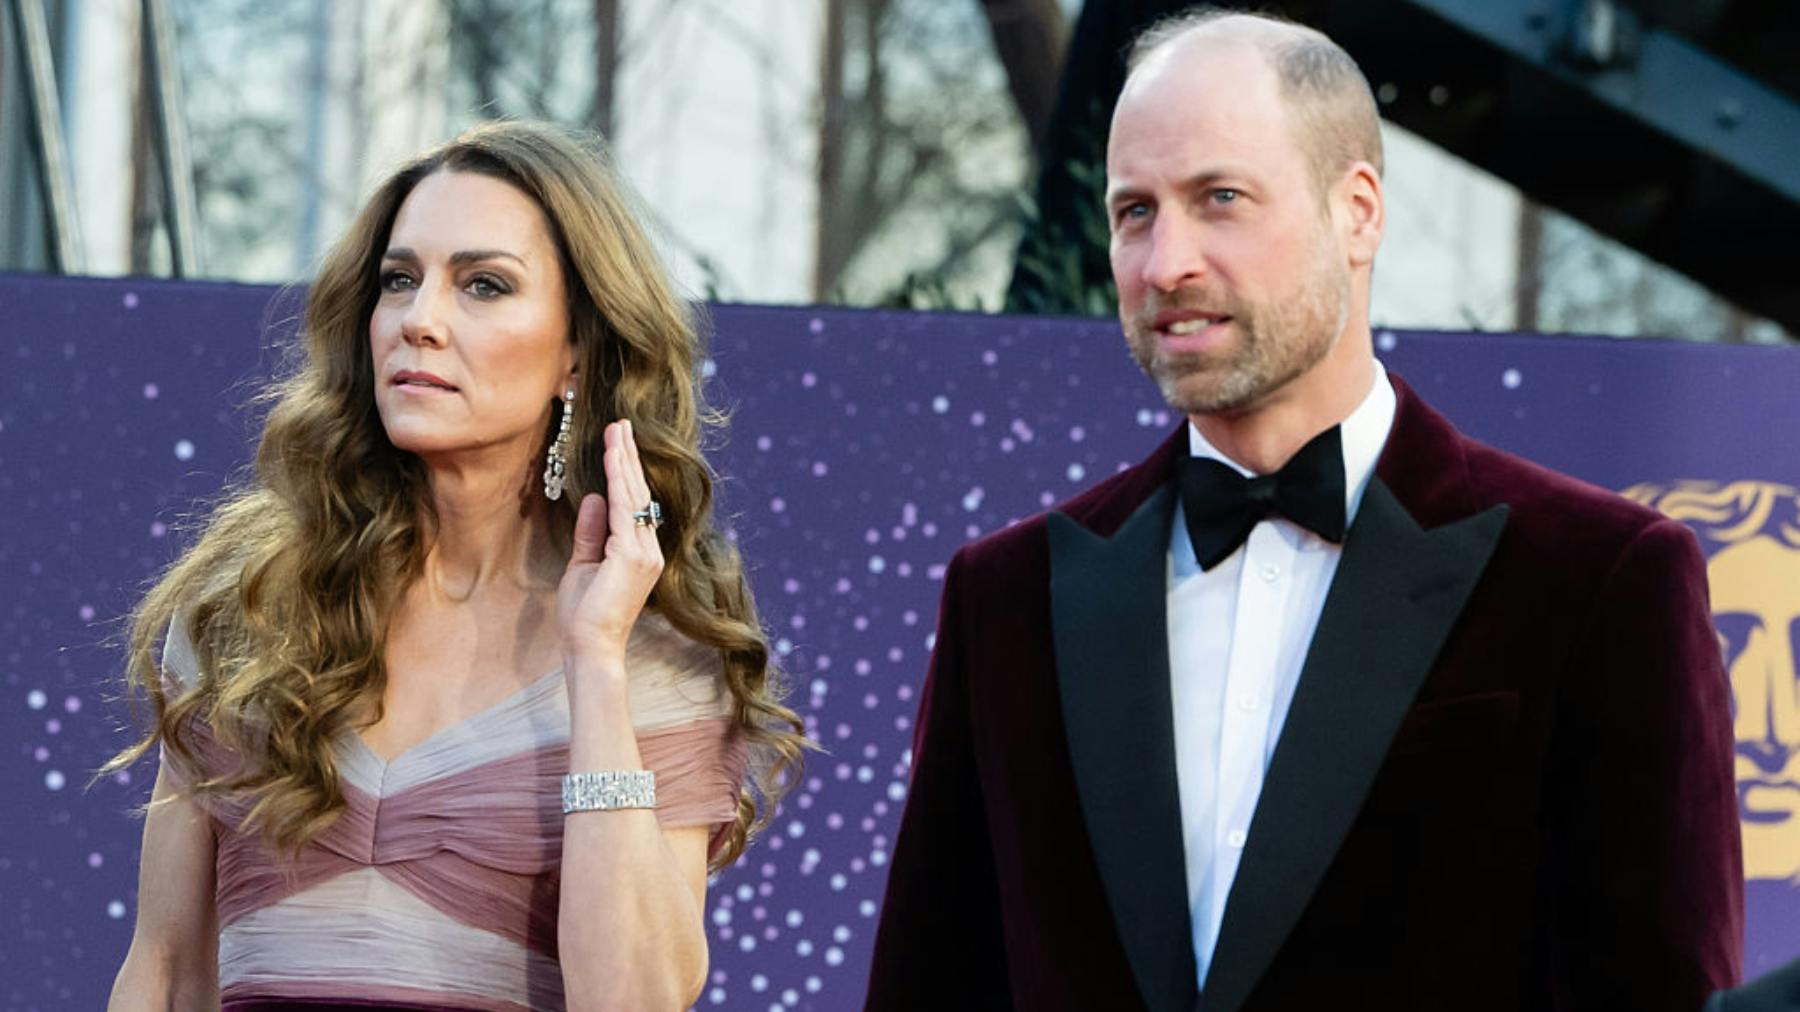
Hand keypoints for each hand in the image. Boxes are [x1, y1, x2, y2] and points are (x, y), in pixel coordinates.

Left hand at [558, 419, 663, 674]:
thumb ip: (591, 532)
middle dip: (628, 457)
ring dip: (623, 461)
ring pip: (634, 496)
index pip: (634, 504)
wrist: (589, 646)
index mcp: (640, 553)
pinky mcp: (632, 556)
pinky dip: (617, 481)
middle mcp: (649, 550)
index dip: (626, 472)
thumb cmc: (584, 614)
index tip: (619, 442)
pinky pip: (624, 509)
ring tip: (617, 431)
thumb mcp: (583, 564)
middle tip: (620, 424)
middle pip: (639, 493)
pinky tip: (611, 459)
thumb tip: (595, 497)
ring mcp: (645, 553)